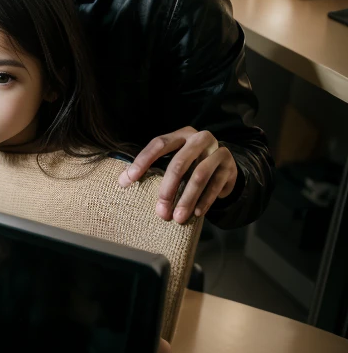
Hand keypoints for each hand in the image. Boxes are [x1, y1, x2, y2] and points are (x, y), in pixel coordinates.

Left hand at [118, 126, 236, 223]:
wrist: (224, 163)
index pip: (159, 144)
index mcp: (181, 134)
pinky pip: (216, 185)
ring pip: (199, 176)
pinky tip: (197, 214)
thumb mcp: (173, 158)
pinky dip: (205, 201)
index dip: (142, 161)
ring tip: (177, 217)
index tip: (127, 181)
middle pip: (179, 162)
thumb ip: (152, 166)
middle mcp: (200, 139)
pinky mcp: (229, 166)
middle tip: (160, 210)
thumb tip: (122, 181)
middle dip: (168, 188)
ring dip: (187, 199)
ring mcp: (217, 151)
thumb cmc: (191, 162)